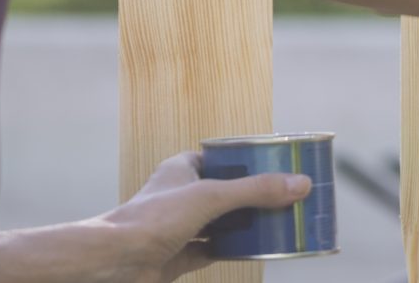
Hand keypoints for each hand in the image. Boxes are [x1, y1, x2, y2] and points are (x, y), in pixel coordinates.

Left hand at [103, 152, 312, 280]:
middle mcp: (181, 195)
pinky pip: (212, 250)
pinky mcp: (178, 255)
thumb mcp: (212, 197)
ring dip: (244, 226)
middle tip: (284, 200)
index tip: (275, 168)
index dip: (246, 162)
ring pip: (219, 223)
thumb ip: (255, 191)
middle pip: (225, 193)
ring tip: (277, 225)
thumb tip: (300, 184)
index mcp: (183, 169)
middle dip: (252, 198)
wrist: (118, 260)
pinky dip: (231, 251)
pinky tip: (254, 251)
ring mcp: (179, 227)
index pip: (220, 159)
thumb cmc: (155, 218)